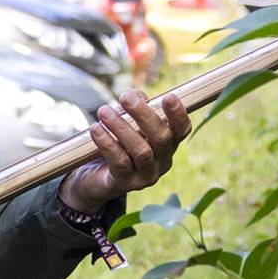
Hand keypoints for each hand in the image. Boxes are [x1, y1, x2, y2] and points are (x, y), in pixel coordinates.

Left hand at [59, 91, 191, 212]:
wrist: (96, 177)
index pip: (181, 129)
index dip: (178, 114)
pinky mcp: (125, 183)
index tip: (168, 97)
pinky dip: (107, 143)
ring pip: (141, 151)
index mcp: (168, 144)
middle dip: (144, 115)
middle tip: (125, 97)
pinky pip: (119, 162)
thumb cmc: (117, 144)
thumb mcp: (127, 124)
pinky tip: (96, 129)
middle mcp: (162, 162)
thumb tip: (134, 95)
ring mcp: (145, 175)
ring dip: (121, 128)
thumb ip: (134, 108)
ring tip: (104, 111)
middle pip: (161, 138)